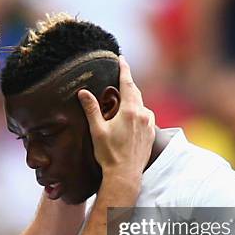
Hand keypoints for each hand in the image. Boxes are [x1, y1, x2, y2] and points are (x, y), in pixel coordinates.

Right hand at [78, 55, 154, 177]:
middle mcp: (143, 115)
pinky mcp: (152, 134)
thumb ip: (91, 109)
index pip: (127, 83)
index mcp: (130, 111)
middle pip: (135, 92)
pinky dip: (137, 113)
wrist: (125, 176)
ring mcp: (150, 125)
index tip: (122, 58)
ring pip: (141, 105)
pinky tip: (130, 118)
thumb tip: (83, 92)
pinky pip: (145, 117)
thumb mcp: (97, 130)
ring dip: (132, 100)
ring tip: (122, 99)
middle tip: (120, 75)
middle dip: (127, 84)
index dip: (124, 69)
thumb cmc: (109, 154)